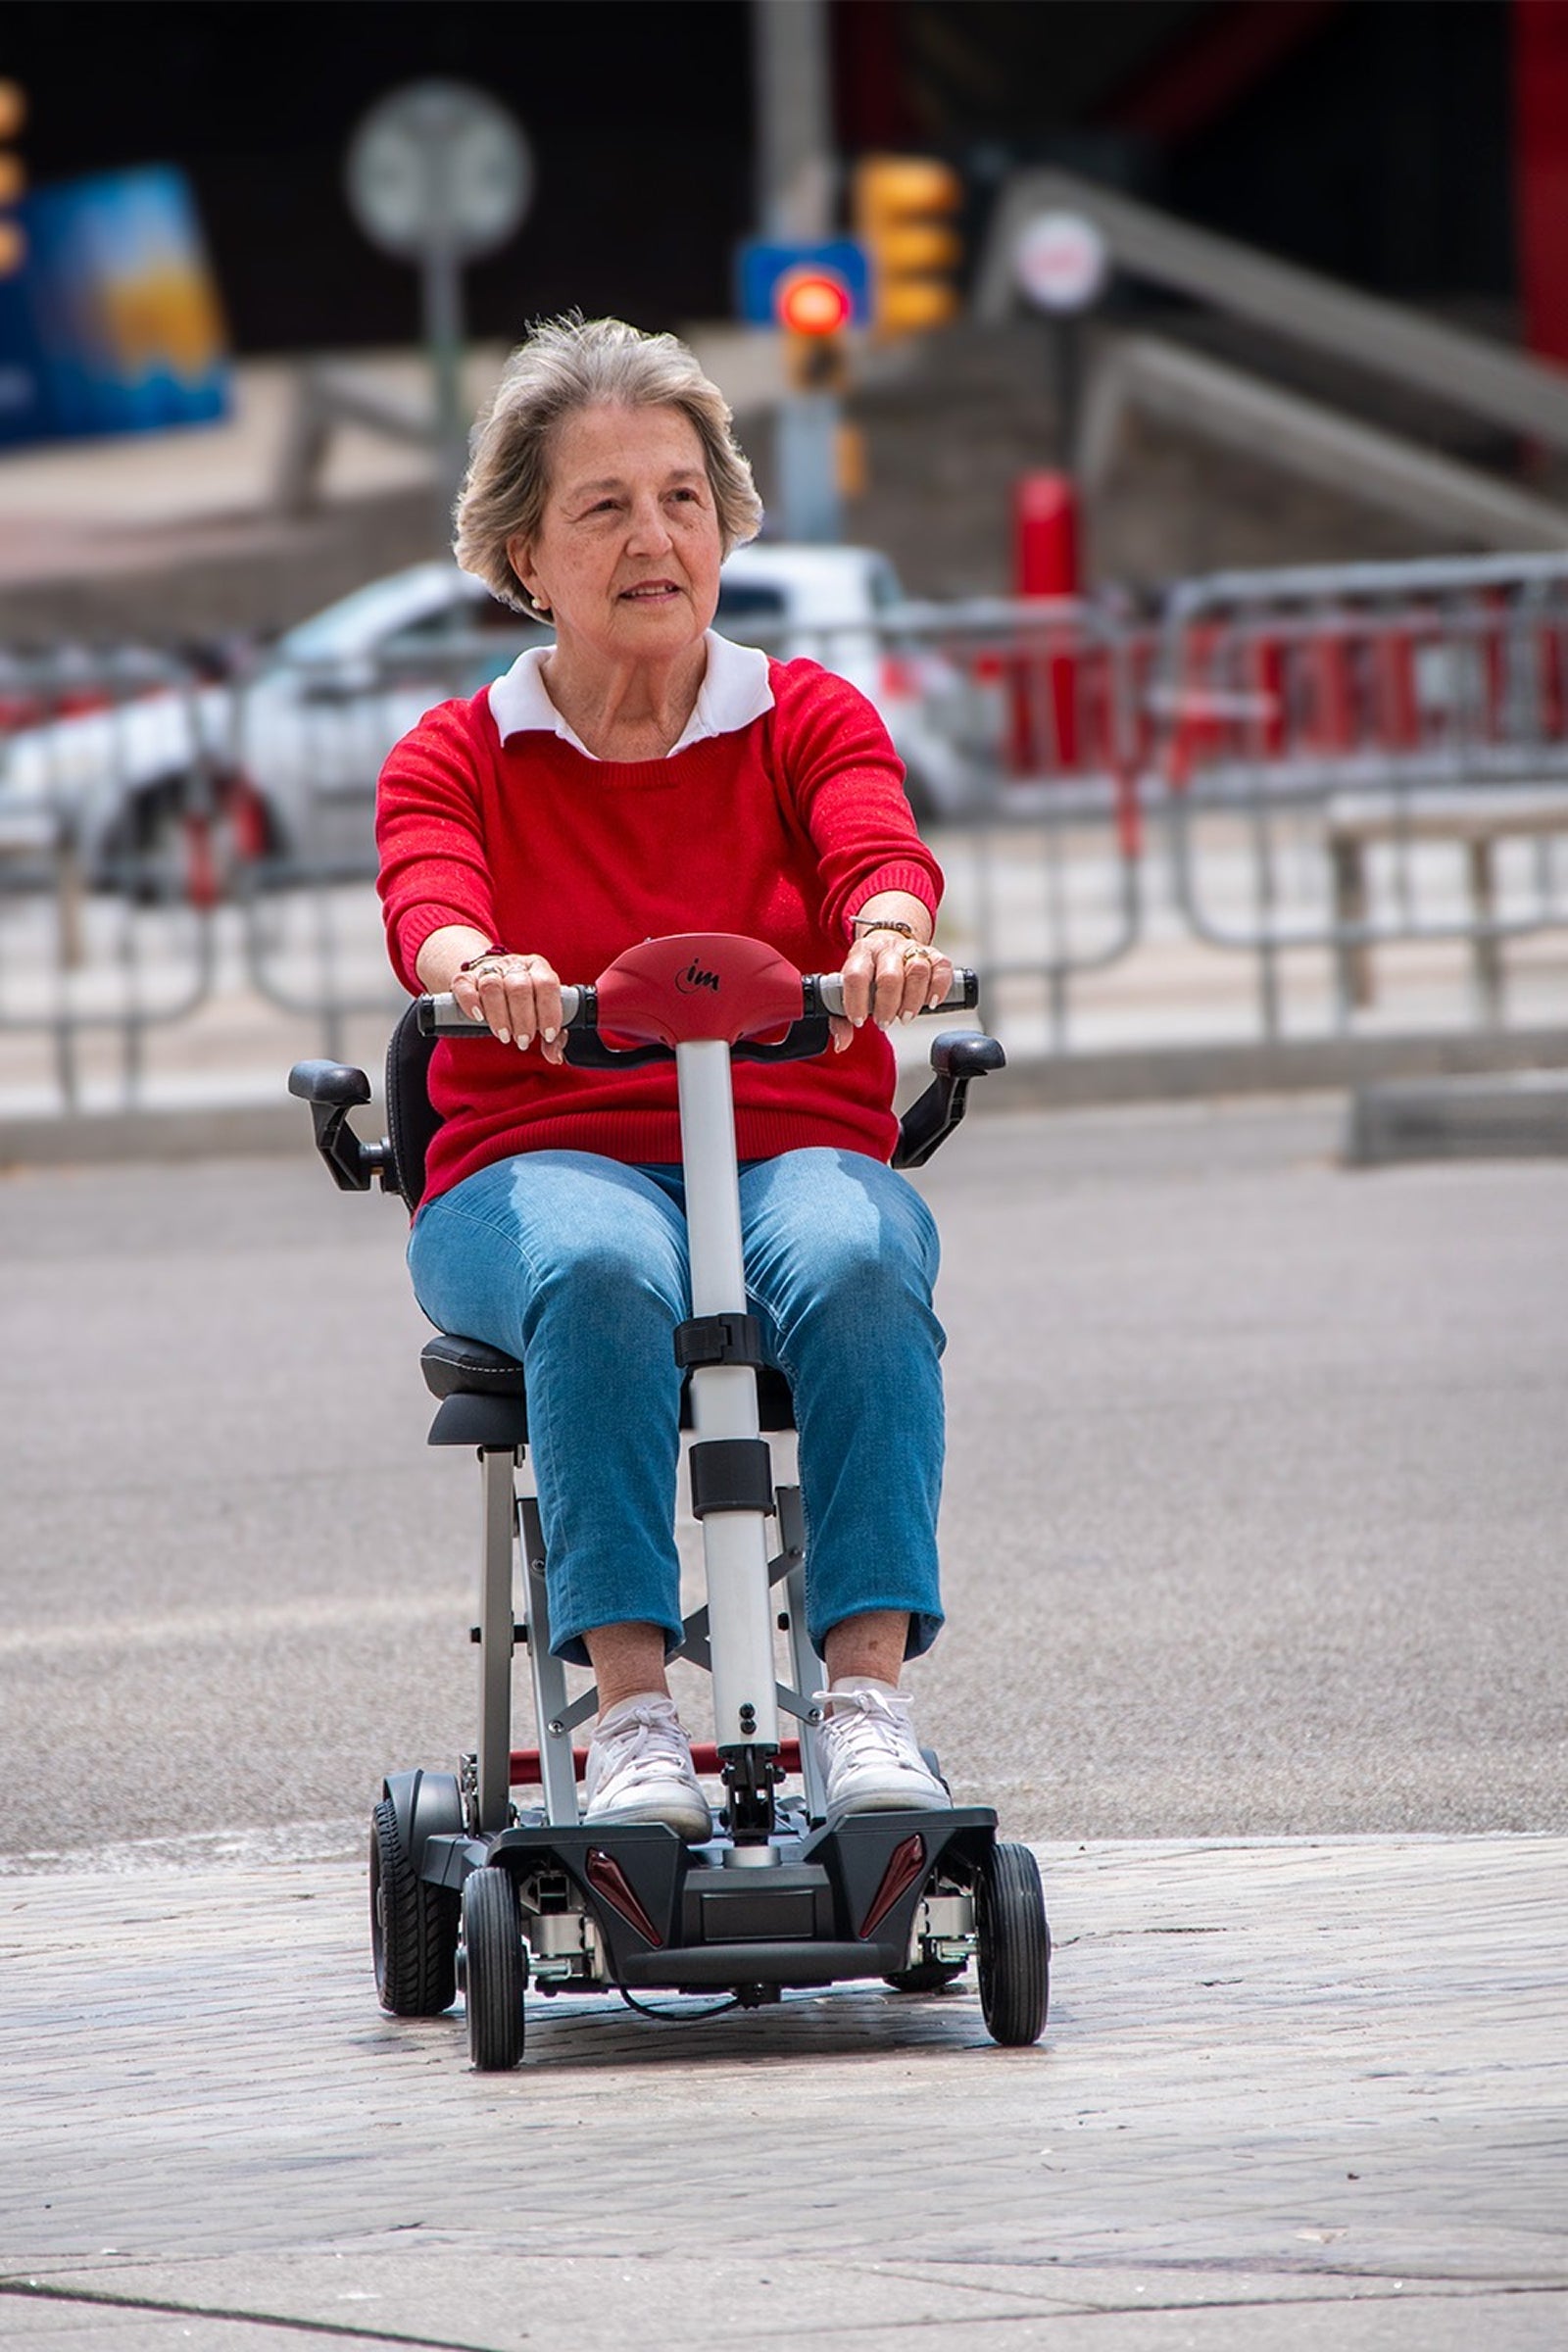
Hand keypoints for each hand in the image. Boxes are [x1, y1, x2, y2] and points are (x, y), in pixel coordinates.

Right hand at [451, 951, 566, 1062]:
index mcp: (538, 969)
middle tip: (523, 1040)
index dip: (549, 1012)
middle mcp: (514, 966)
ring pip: (492, 986)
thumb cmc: (525, 1002)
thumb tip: (555, 1056)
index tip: (547, 1035)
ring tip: (504, 1035)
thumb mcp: (543, 1013)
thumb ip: (554, 1036)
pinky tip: (479, 1018)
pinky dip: (471, 1003)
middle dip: (523, 1020)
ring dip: (499, 1016)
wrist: (493, 980)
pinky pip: (464, 986)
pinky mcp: (466, 978)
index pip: (547, 984)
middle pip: (519, 988)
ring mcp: (489, 970)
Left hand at [831, 928, 952, 1051]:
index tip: (858, 1021)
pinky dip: (938, 989)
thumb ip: (842, 1016)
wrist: (888, 943)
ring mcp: (912, 950)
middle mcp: (887, 949)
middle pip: (890, 976)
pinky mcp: (933, 955)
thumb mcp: (849, 987)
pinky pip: (941, 969)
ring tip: (905, 1017)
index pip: (856, 976)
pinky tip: (930, 1003)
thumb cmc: (869, 972)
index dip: (856, 1001)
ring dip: (912, 1001)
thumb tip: (842, 1043)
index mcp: (861, 955)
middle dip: (887, 1006)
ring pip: (917, 971)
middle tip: (884, 1023)